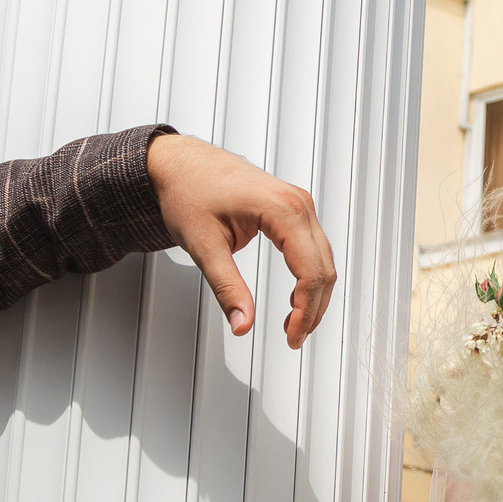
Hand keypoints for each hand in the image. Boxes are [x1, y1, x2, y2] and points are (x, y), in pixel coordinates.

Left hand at [147, 133, 336, 347]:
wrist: (179, 163)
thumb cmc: (188, 191)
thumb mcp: (204, 246)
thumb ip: (227, 288)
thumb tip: (243, 323)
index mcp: (282, 209)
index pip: (310, 271)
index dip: (304, 310)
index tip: (291, 335)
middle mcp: (298, 203)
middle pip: (323, 268)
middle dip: (312, 308)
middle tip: (294, 337)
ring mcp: (298, 203)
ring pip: (323, 259)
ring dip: (314, 294)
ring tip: (294, 323)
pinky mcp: (292, 208)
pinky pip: (313, 248)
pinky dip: (309, 276)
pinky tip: (295, 296)